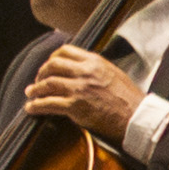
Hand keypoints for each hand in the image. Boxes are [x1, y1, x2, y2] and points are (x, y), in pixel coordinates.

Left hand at [20, 41, 147, 135]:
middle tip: (37, 80)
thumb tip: (79, 68)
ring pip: (47, 84)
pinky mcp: (75, 106)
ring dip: (35, 89)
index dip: (52, 58)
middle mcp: (84, 72)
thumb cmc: (129, 99)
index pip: (65, 51)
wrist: (137, 118)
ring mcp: (78, 88)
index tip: (49, 66)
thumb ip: (94, 69)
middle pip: (52, 65)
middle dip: (41, 73)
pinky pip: (48, 103)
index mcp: (94, 62)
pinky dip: (36, 105)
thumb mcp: (113, 73)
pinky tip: (31, 108)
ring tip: (31, 94)